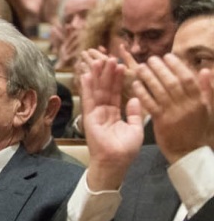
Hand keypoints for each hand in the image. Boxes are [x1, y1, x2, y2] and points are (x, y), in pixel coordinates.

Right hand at [80, 55, 142, 188]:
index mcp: (115, 114)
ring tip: (99, 60)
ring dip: (97, 76)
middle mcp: (104, 112)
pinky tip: (85, 75)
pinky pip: (88, 100)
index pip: (116, 93)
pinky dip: (86, 88)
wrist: (115, 163)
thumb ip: (135, 113)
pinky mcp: (89, 118)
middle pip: (105, 89)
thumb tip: (135, 99)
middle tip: (109, 57)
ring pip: (97, 91)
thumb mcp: (136, 129)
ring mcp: (96, 114)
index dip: (118, 80)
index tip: (121, 66)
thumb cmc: (125, 150)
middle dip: (107, 73)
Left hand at [132, 55, 213, 162]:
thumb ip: (206, 89)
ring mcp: (174, 113)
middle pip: (173, 82)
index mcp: (199, 101)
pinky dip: (143, 92)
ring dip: (149, 77)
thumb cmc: (197, 128)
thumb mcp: (207, 108)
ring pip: (160, 91)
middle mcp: (187, 105)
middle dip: (161, 68)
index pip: (188, 78)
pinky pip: (151, 103)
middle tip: (150, 59)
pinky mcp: (161, 121)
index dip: (177, 66)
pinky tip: (136, 84)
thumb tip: (204, 70)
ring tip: (141, 67)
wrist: (188, 151)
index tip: (168, 56)